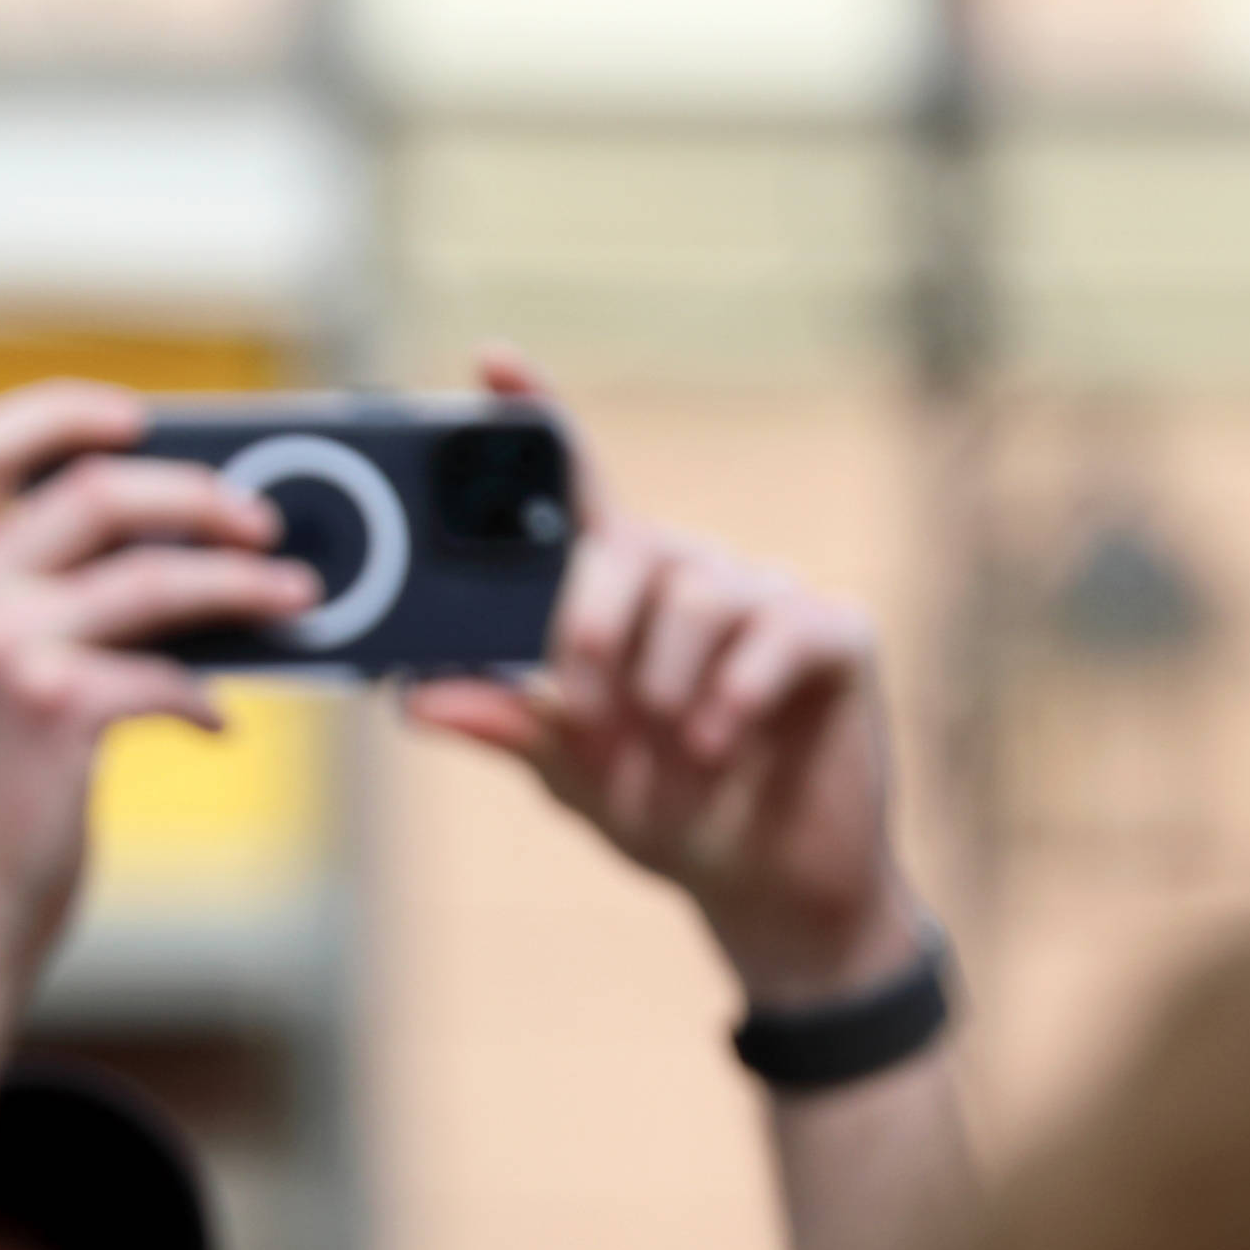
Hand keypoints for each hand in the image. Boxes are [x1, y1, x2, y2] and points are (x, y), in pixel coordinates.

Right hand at [0, 381, 320, 962]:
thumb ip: (44, 590)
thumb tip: (187, 536)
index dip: (64, 408)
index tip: (139, 419)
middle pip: (100, 490)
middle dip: (202, 495)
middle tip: (264, 522)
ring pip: (155, 574)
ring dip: (244, 582)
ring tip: (298, 594)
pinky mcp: (54, 712)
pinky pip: (167, 671)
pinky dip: (206, 694)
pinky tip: (215, 721)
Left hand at [397, 359, 926, 1009]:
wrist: (764, 887)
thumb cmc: (668, 809)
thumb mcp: (569, 772)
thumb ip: (505, 723)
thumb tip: (413, 695)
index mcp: (621, 594)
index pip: (574, 490)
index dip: (536, 419)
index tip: (490, 362)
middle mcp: (694, 576)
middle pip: (628, 547)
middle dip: (590, 629)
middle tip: (589, 711)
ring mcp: (770, 599)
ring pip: (697, 593)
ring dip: (662, 681)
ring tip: (667, 746)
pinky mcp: (835, 636)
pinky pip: (777, 631)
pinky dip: (732, 692)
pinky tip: (717, 739)